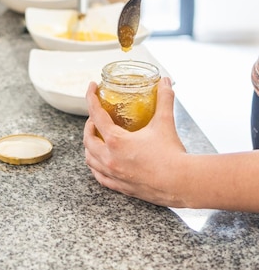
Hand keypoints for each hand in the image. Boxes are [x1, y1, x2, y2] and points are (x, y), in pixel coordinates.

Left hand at [83, 78, 187, 207]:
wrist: (182, 183)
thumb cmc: (172, 155)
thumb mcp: (165, 122)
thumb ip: (164, 99)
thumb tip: (165, 82)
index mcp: (116, 141)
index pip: (96, 114)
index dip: (91, 98)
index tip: (91, 88)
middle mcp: (110, 159)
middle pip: (88, 139)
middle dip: (89, 125)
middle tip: (96, 117)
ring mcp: (114, 174)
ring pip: (90, 160)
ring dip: (90, 146)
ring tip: (97, 138)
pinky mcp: (121, 186)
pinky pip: (100, 177)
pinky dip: (96, 167)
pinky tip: (101, 162)